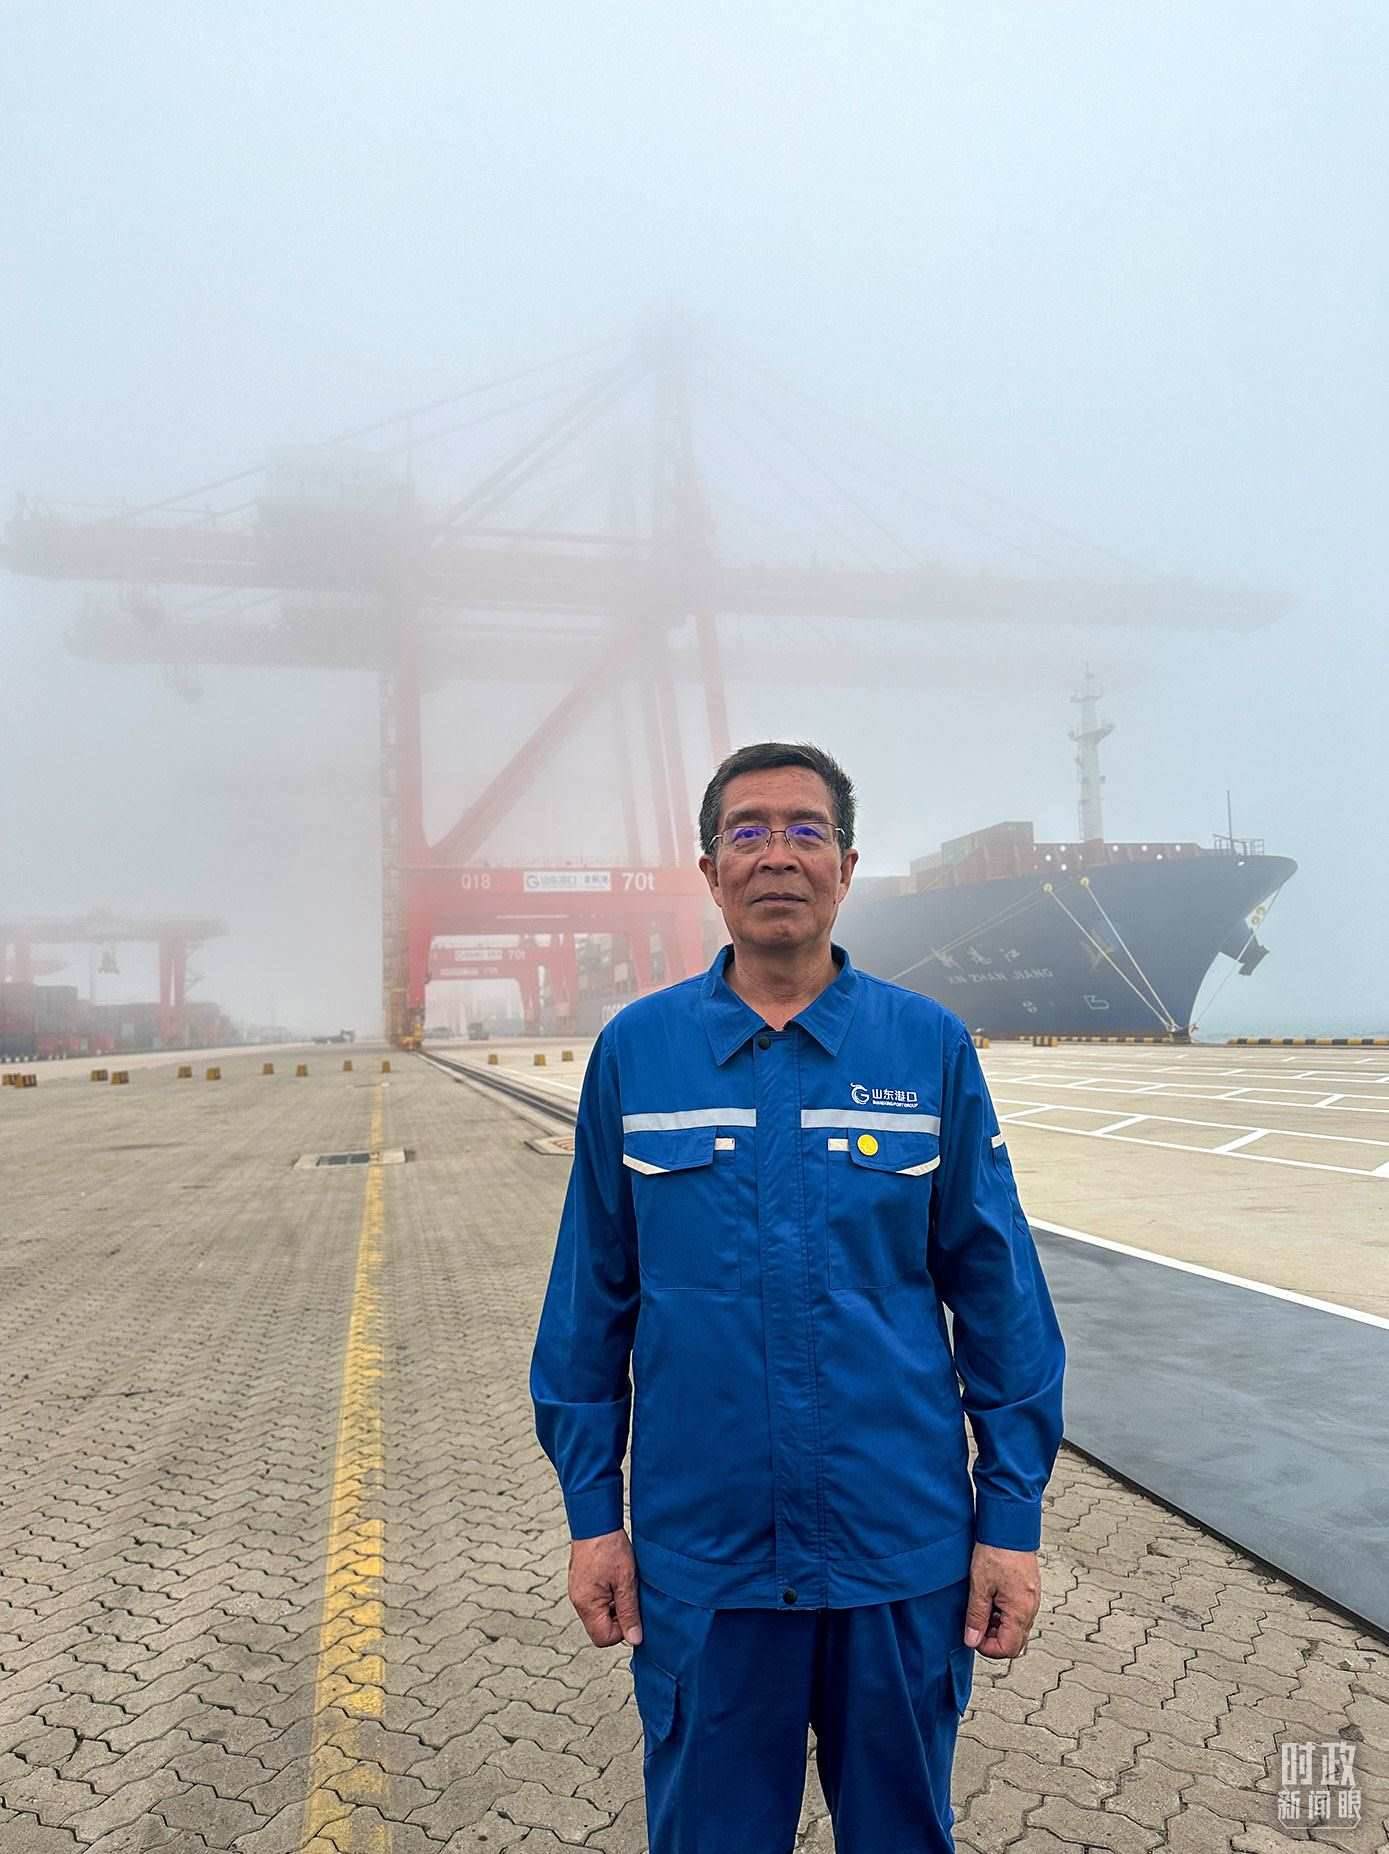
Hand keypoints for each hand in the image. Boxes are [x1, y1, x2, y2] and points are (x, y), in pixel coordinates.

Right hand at [568, 1528, 642, 1647]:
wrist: (595, 1520)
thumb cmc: (610, 1547)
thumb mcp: (626, 1581)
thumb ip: (629, 1612)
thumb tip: (635, 1639)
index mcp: (587, 1604)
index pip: (604, 1638)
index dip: (622, 1630)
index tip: (633, 1611)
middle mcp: (578, 1601)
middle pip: (600, 1628)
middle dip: (618, 1618)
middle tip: (629, 1595)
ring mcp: (578, 1592)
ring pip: (599, 1614)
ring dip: (614, 1606)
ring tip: (623, 1584)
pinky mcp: (580, 1582)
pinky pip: (595, 1600)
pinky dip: (608, 1596)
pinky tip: (616, 1578)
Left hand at [963, 1543, 1040, 1658]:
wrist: (1009, 1526)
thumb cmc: (995, 1552)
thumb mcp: (979, 1586)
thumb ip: (976, 1616)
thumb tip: (972, 1640)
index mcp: (1020, 1611)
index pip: (1009, 1649)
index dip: (988, 1648)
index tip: (973, 1636)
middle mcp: (1031, 1608)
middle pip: (1015, 1641)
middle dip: (994, 1639)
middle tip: (976, 1624)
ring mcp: (1032, 1599)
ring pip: (1017, 1627)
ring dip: (998, 1625)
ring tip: (982, 1607)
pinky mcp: (1029, 1590)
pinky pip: (1019, 1613)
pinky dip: (1004, 1613)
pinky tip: (991, 1598)